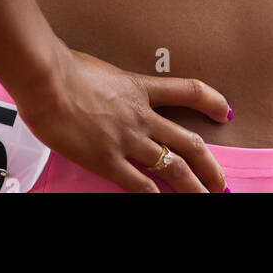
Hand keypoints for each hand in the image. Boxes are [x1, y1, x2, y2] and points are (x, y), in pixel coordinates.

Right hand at [17, 39, 231, 192]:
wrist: (47, 78)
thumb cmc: (63, 68)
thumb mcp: (98, 69)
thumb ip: (108, 84)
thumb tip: (101, 89)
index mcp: (139, 87)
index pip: (187, 90)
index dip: (210, 101)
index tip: (225, 112)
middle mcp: (141, 115)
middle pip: (188, 142)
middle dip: (210, 166)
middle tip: (222, 183)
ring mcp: (127, 138)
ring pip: (173, 167)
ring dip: (193, 188)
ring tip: (206, 200)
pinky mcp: (107, 160)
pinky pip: (139, 185)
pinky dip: (154, 198)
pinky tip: (162, 205)